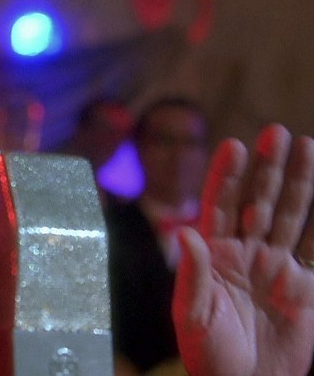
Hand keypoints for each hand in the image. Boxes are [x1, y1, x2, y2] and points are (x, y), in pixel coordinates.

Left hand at [173, 124, 313, 375]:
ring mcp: (277, 267)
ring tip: (308, 144)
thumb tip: (184, 232)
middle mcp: (245, 253)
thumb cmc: (209, 356)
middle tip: (276, 132)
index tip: (233, 144)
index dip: (227, 176)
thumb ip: (192, 274)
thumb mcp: (193, 317)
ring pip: (292, 215)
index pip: (219, 205)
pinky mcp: (304, 287)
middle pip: (259, 201)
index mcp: (213, 255)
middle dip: (268, 168)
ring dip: (299, 182)